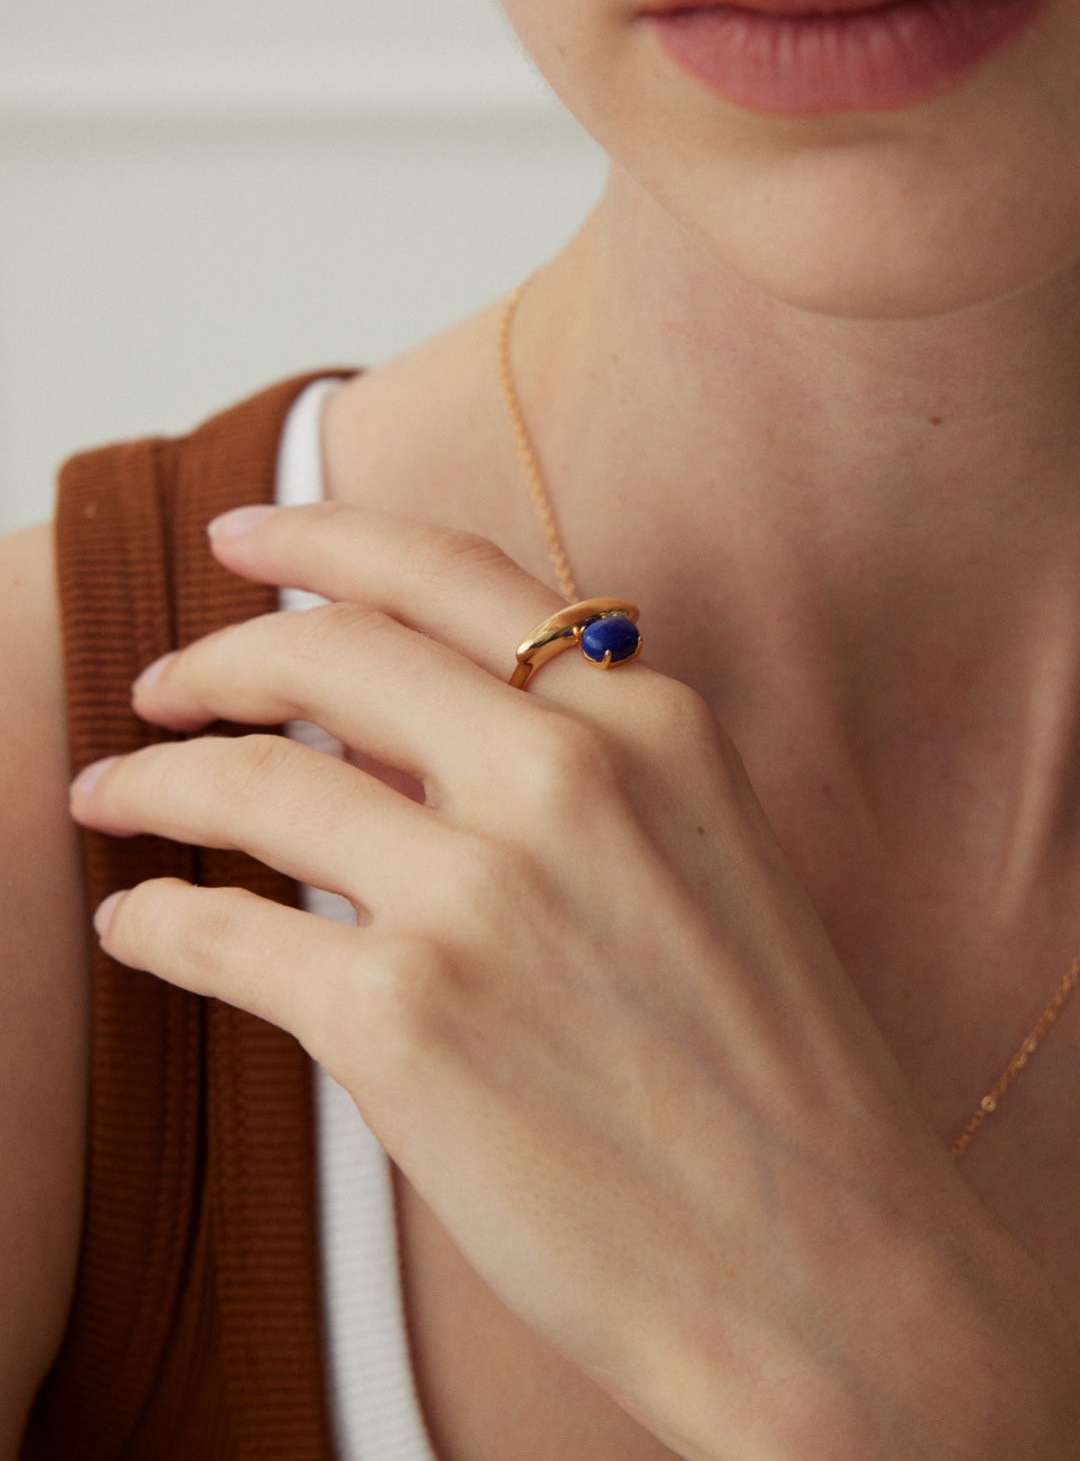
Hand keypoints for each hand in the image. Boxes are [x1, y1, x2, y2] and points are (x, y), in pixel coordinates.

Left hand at [69, 502, 1079, 1460]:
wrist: (825, 1263)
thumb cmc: (772, 1074)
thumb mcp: (708, 853)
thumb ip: (583, 765)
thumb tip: (408, 725)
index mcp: (651, 723)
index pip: (449, 576)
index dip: (320, 540)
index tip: (239, 541)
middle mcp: (565, 777)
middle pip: (329, 653)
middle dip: (215, 659)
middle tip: (159, 685)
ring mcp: (481, 893)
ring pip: (253, 782)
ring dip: (155, 781)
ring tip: (112, 795)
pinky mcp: (404, 1019)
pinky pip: (222, 932)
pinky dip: (153, 922)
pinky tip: (135, 929)